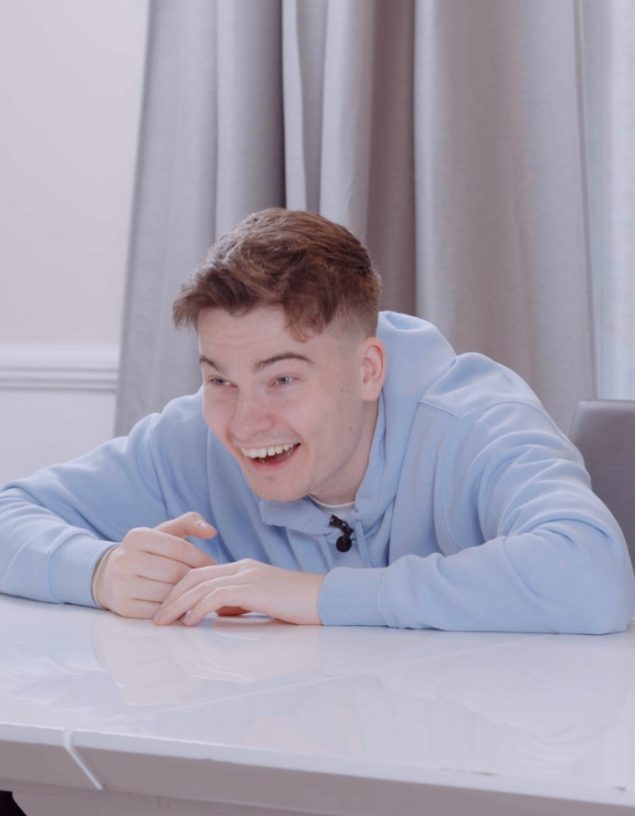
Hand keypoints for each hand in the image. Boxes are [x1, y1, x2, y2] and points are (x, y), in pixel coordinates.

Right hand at [94, 512, 216, 618]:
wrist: (109, 576)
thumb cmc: (147, 553)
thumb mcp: (163, 533)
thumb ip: (189, 523)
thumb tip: (212, 532)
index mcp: (137, 536)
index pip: (179, 547)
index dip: (201, 557)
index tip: (212, 563)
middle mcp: (125, 559)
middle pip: (176, 572)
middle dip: (196, 577)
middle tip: (207, 580)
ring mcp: (122, 584)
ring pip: (169, 593)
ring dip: (187, 595)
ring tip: (196, 592)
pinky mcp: (123, 607)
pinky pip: (160, 611)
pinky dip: (174, 611)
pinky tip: (182, 605)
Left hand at [152, 559, 324, 626]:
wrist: (325, 599)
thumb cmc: (299, 605)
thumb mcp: (263, 602)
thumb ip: (240, 604)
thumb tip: (219, 613)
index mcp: (243, 569)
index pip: (201, 573)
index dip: (180, 590)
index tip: (166, 608)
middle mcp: (242, 567)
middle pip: (194, 575)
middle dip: (171, 596)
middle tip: (156, 616)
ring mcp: (248, 576)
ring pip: (201, 585)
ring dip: (178, 604)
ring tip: (164, 621)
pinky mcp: (254, 588)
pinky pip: (217, 596)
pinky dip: (198, 608)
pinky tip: (189, 621)